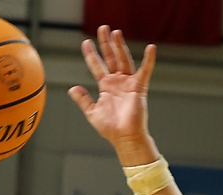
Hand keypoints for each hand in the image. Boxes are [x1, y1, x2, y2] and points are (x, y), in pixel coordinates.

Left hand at [69, 26, 157, 164]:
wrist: (125, 138)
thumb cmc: (111, 128)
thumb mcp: (92, 112)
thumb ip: (83, 99)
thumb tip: (72, 88)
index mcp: (106, 87)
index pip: (97, 66)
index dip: (91, 54)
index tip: (86, 42)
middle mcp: (118, 82)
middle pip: (111, 58)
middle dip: (106, 43)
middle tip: (103, 28)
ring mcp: (128, 83)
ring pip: (124, 60)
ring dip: (120, 46)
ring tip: (115, 32)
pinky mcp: (139, 87)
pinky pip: (145, 71)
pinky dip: (148, 60)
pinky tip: (150, 48)